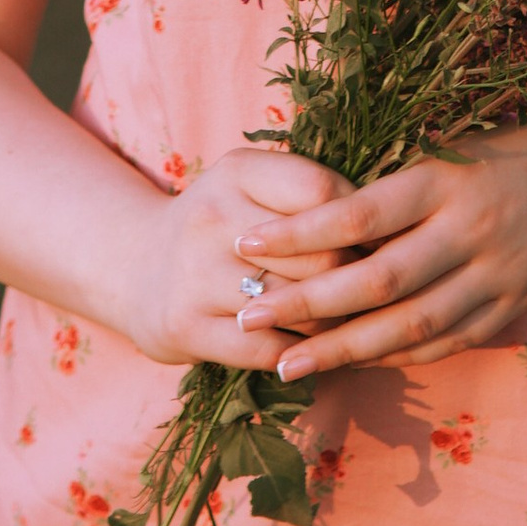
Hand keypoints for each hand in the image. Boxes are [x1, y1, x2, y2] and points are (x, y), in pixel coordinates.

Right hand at [114, 144, 357, 368]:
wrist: (135, 266)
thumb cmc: (220, 224)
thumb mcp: (253, 188)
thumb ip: (309, 194)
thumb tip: (392, 223)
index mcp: (237, 170)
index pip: (323, 191)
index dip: (361, 222)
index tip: (381, 240)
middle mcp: (212, 214)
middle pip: (320, 254)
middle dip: (354, 278)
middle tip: (369, 290)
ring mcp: (195, 273)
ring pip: (300, 305)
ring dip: (331, 320)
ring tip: (344, 319)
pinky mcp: (185, 326)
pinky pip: (268, 349)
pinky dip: (299, 354)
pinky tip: (308, 348)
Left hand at [236, 120, 526, 375]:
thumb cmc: (516, 140)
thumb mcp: (452, 144)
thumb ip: (395, 183)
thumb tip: (315, 214)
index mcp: (445, 178)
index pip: (357, 213)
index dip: (297, 235)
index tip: (244, 243)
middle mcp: (469, 230)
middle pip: (376, 282)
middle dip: (306, 307)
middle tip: (245, 319)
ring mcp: (496, 276)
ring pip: (408, 327)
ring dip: (341, 350)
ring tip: (285, 365)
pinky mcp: (514, 306)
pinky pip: (445, 342)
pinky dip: (393, 357)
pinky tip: (351, 364)